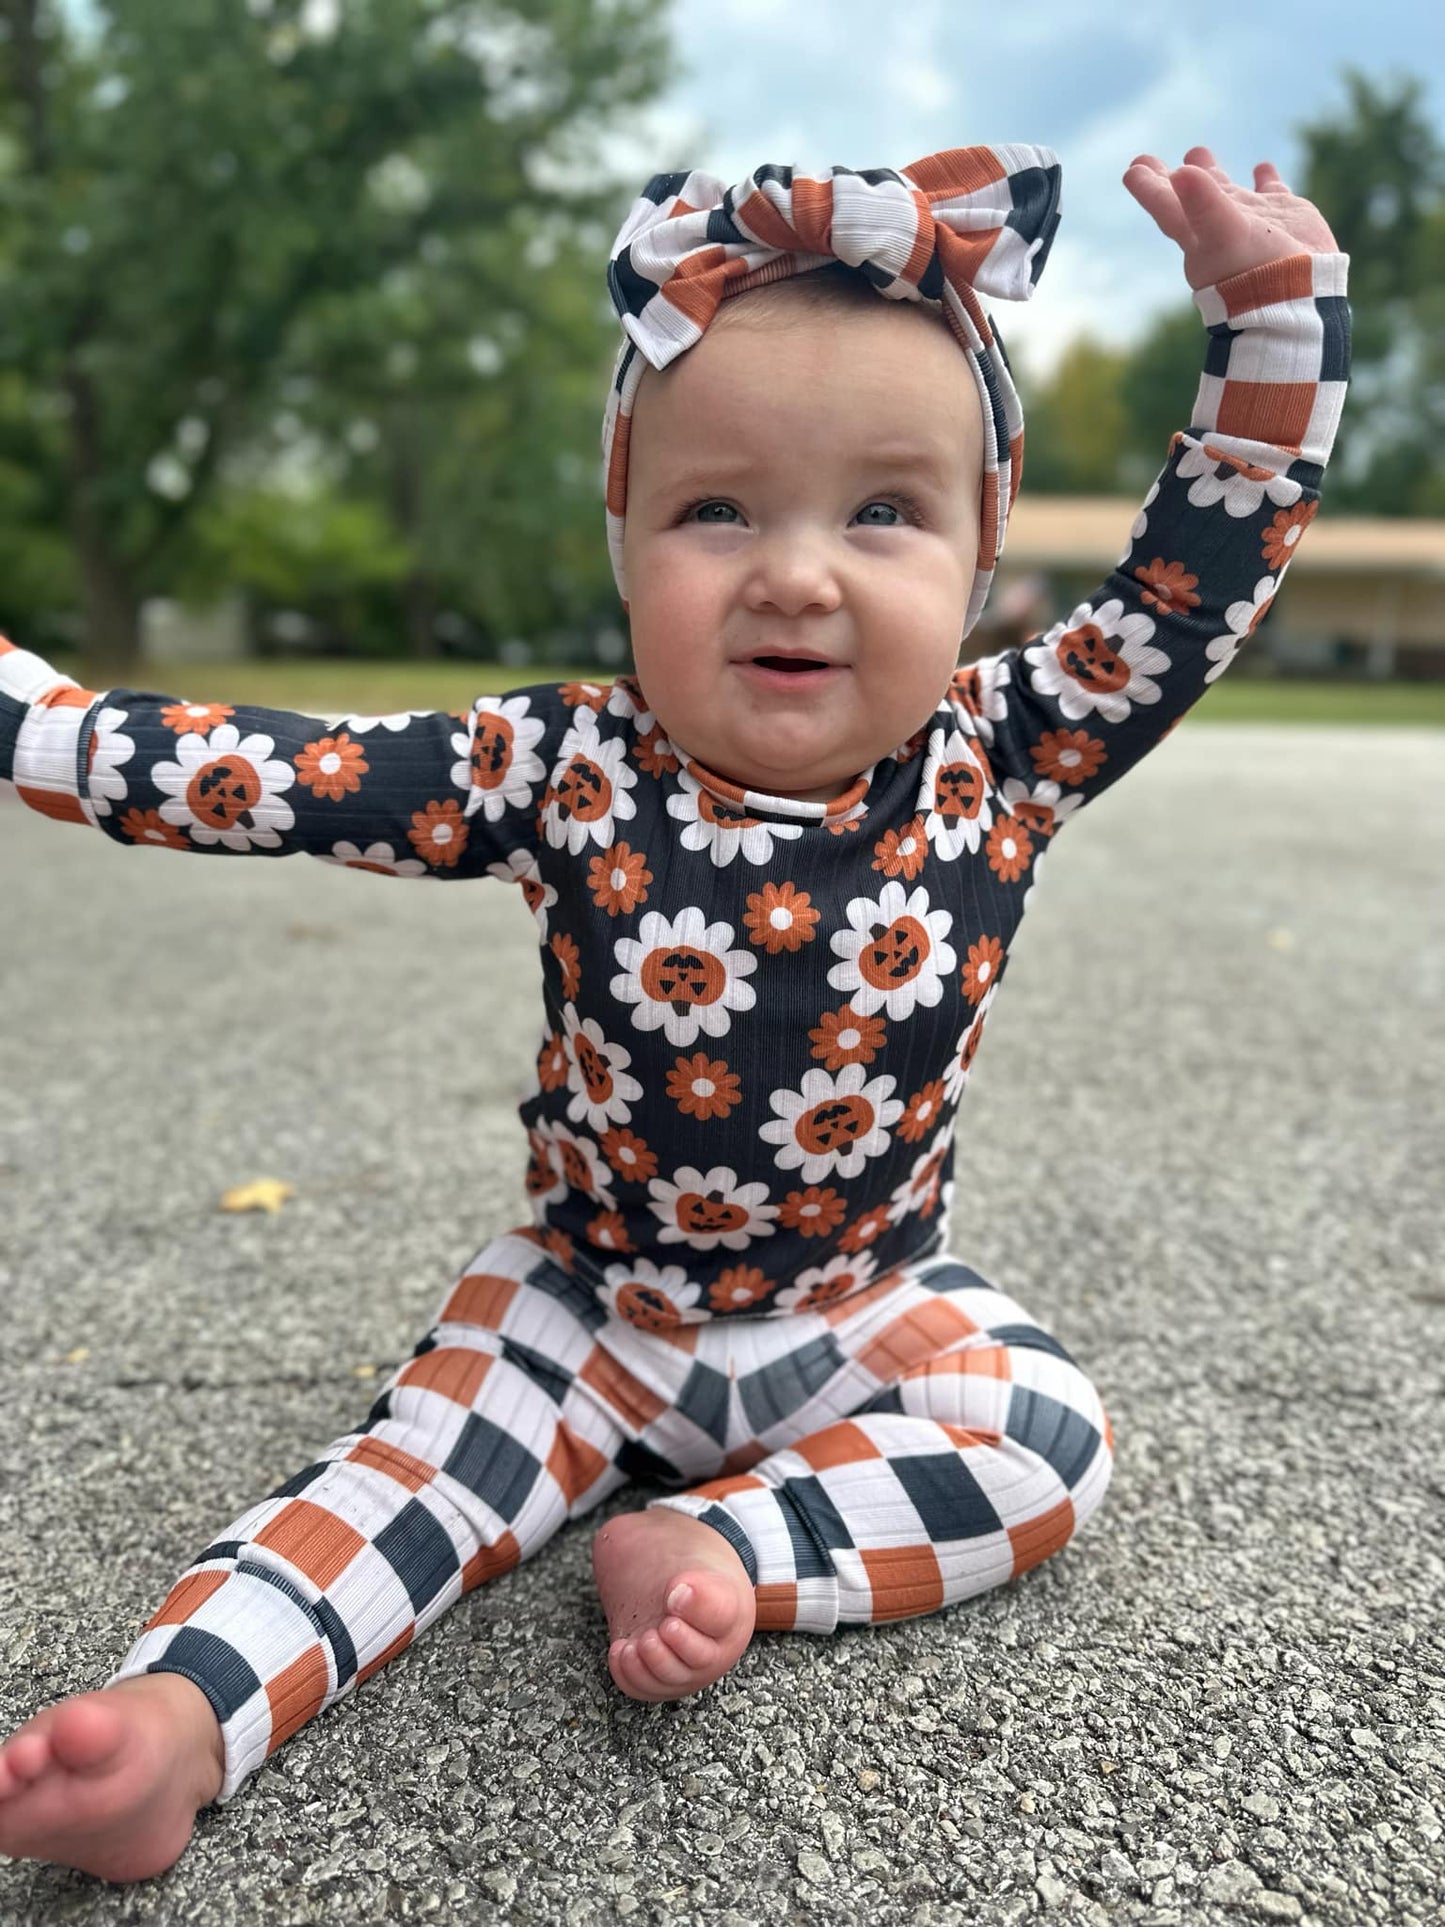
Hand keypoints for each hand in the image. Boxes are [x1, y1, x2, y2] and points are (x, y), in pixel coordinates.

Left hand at [1122, 146, 1339, 289]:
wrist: (1303, 296)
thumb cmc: (1256, 272)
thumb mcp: (1226, 238)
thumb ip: (1203, 206)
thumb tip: (1179, 172)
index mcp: (1199, 236)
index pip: (1167, 206)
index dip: (1149, 188)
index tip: (1133, 169)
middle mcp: (1221, 228)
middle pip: (1188, 197)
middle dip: (1169, 179)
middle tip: (1145, 159)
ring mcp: (1253, 222)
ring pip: (1227, 193)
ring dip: (1211, 174)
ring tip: (1196, 153)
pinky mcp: (1286, 218)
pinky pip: (1271, 193)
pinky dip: (1265, 180)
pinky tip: (1262, 168)